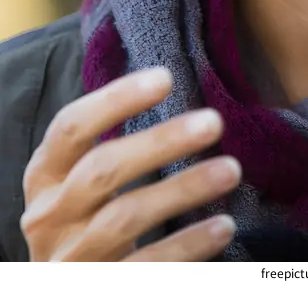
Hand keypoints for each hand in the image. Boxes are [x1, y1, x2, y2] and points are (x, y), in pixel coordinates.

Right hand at [21, 68, 240, 260]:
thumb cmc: (85, 220)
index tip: (165, 77)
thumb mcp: (79, 182)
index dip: (115, 100)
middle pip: (101, 170)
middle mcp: (49, 216)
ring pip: (125, 218)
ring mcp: (70, 259)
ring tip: (231, 169)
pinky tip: (223, 226)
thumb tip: (173, 88)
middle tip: (214, 121)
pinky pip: (147, 267)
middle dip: (161, 142)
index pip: (71, 127)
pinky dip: (187, 245)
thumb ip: (111, 145)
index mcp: (45, 176)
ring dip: (184, 189)